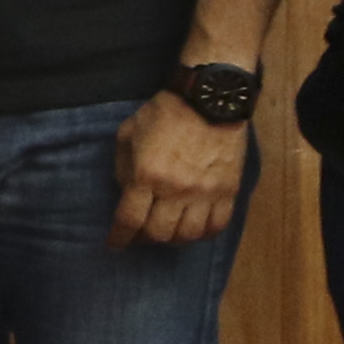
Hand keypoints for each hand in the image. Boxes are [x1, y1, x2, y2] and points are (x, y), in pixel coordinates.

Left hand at [108, 89, 248, 248]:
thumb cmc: (163, 113)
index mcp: (147, 175)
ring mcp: (205, 192)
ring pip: (188, 235)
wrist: (209, 99)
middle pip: (159, 234)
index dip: (119, 238)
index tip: (115, 244)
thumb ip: (123, 168)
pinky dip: (204, 234)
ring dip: (174, 239)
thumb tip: (126, 195)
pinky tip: (194, 228)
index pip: (129, 220)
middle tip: (142, 232)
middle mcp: (176, 189)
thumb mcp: (128, 134)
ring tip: (168, 230)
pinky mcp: (228, 190)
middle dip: (145, 238)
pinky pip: (217, 226)